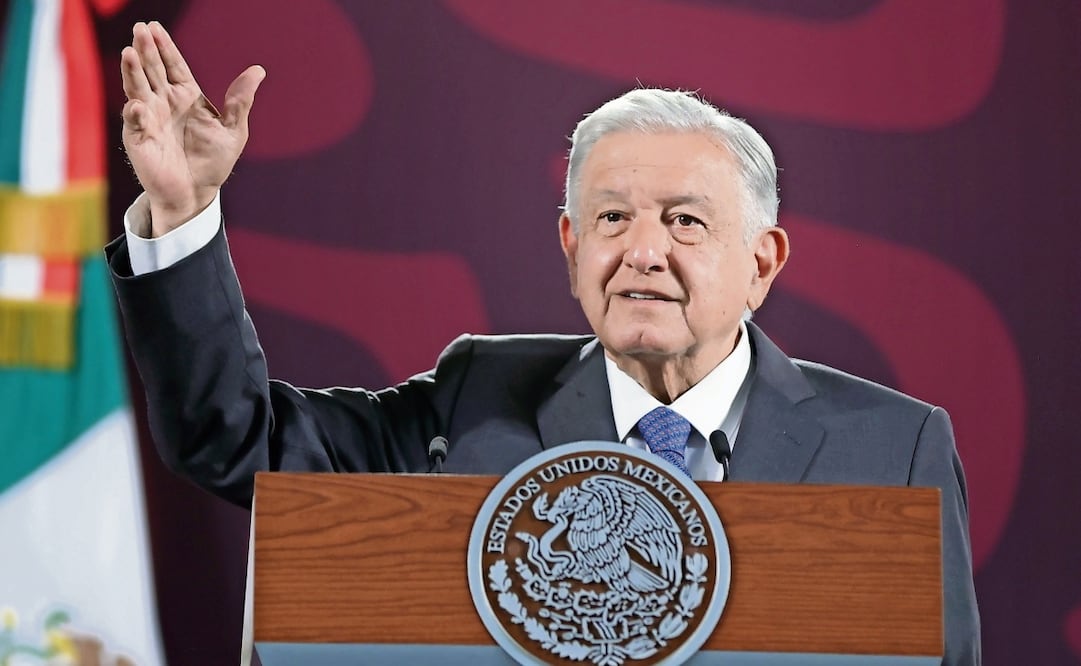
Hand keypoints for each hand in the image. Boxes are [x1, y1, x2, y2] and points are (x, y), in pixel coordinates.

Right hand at [121, 21, 264, 235]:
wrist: (197, 192)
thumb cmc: (214, 161)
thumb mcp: (234, 131)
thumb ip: (241, 101)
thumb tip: (258, 70)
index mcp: (186, 96)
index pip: (173, 65)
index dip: (165, 47)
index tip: (155, 26)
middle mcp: (164, 102)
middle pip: (152, 70)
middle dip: (146, 50)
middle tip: (141, 30)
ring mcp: (148, 118)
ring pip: (137, 88)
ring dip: (132, 71)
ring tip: (129, 53)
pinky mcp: (139, 138)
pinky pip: (135, 122)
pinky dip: (136, 113)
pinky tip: (139, 105)